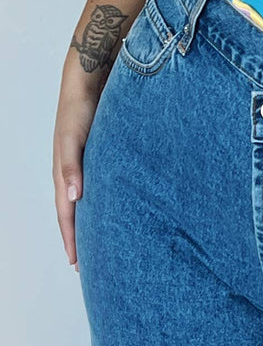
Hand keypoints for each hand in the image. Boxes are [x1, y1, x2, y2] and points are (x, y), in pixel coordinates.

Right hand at [52, 77, 99, 273]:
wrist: (89, 81)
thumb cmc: (79, 109)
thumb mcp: (73, 139)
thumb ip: (72, 167)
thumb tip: (74, 198)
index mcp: (64, 173)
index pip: (67, 215)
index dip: (72, 239)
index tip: (77, 263)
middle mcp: (74, 173)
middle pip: (76, 213)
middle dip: (81, 238)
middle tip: (91, 264)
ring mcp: (87, 165)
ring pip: (88, 202)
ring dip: (93, 222)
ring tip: (104, 243)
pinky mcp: (101, 155)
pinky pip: (100, 186)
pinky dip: (103, 202)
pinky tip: (115, 208)